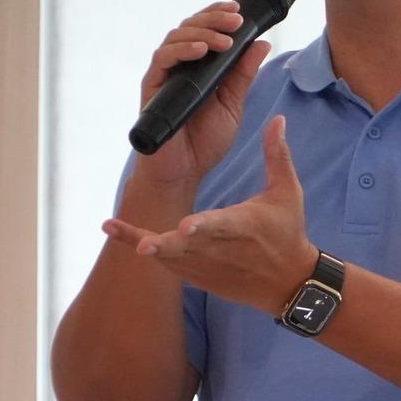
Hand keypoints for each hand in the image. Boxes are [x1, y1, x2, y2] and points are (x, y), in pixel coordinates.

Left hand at [103, 115, 317, 314]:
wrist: (287, 281)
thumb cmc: (288, 232)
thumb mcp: (287, 194)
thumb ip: (277, 156)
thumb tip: (277, 119)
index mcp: (242, 226)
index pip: (220, 225)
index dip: (202, 226)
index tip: (184, 226)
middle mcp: (220, 248)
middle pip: (187, 246)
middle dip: (163, 245)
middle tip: (142, 244)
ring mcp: (206, 264)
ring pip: (170, 256)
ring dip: (141, 242)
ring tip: (112, 227)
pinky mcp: (198, 275)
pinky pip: (169, 265)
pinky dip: (151, 252)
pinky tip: (125, 236)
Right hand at [134, 1, 273, 187]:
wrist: (184, 171)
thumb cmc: (206, 139)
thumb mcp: (233, 103)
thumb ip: (243, 75)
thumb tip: (261, 43)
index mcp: (199, 66)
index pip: (205, 30)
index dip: (218, 15)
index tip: (239, 10)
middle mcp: (180, 65)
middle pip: (190, 27)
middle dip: (214, 19)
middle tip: (236, 20)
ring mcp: (164, 74)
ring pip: (176, 38)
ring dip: (202, 33)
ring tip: (224, 39)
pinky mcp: (152, 86)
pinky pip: (162, 60)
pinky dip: (181, 51)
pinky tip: (200, 51)